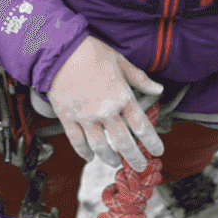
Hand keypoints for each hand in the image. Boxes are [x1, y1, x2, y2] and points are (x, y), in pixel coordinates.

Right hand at [49, 36, 163, 171]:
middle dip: (134, 158)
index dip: (152, 142)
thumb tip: (158, 89)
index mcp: (122, 97)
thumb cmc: (91, 52)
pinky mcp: (67, 118)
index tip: (158, 151)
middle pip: (124, 142)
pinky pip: (77, 141)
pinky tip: (89, 157)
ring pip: (100, 147)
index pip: (142, 126)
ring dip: (109, 158)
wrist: (59, 51)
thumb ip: (140, 79)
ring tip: (115, 163)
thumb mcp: (120, 61)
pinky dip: (83, 152)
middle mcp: (106, 112)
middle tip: (140, 166)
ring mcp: (85, 117)